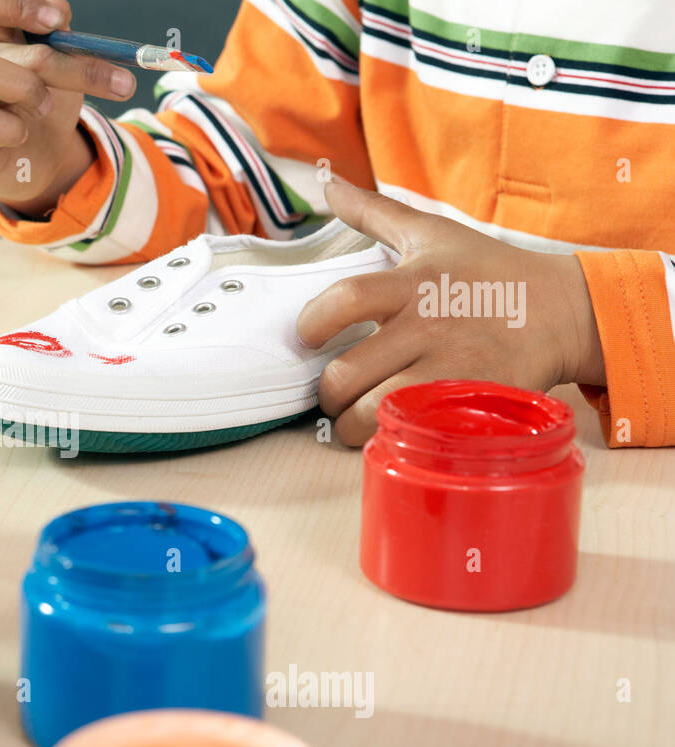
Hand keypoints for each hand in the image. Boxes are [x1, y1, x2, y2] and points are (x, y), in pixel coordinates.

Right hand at [0, 0, 135, 216]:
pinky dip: (11, 129)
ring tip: (47, 107)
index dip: (20, 4)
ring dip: (28, 88)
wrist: (39, 160)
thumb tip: (92, 39)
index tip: (59, 20)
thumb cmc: (48, 105)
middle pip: (6, 39)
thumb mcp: (68, 68)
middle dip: (62, 62)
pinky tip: (22, 134)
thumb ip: (71, 45)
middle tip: (114, 83)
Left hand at [297, 182, 606, 445]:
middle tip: (331, 395)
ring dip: (351, 426)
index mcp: (412, 284)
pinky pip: (416, 430)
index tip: (309, 337)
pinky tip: (391, 430)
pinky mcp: (471, 402)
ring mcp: (450, 368)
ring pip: (374, 412)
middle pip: (348, 373)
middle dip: (328, 394)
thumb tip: (329, 184)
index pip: (343, 301)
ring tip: (352, 421)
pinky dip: (395, 437)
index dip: (312, 324)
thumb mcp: (433, 233)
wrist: (564, 311)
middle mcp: (427, 326)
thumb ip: (375, 213)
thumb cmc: (489, 272)